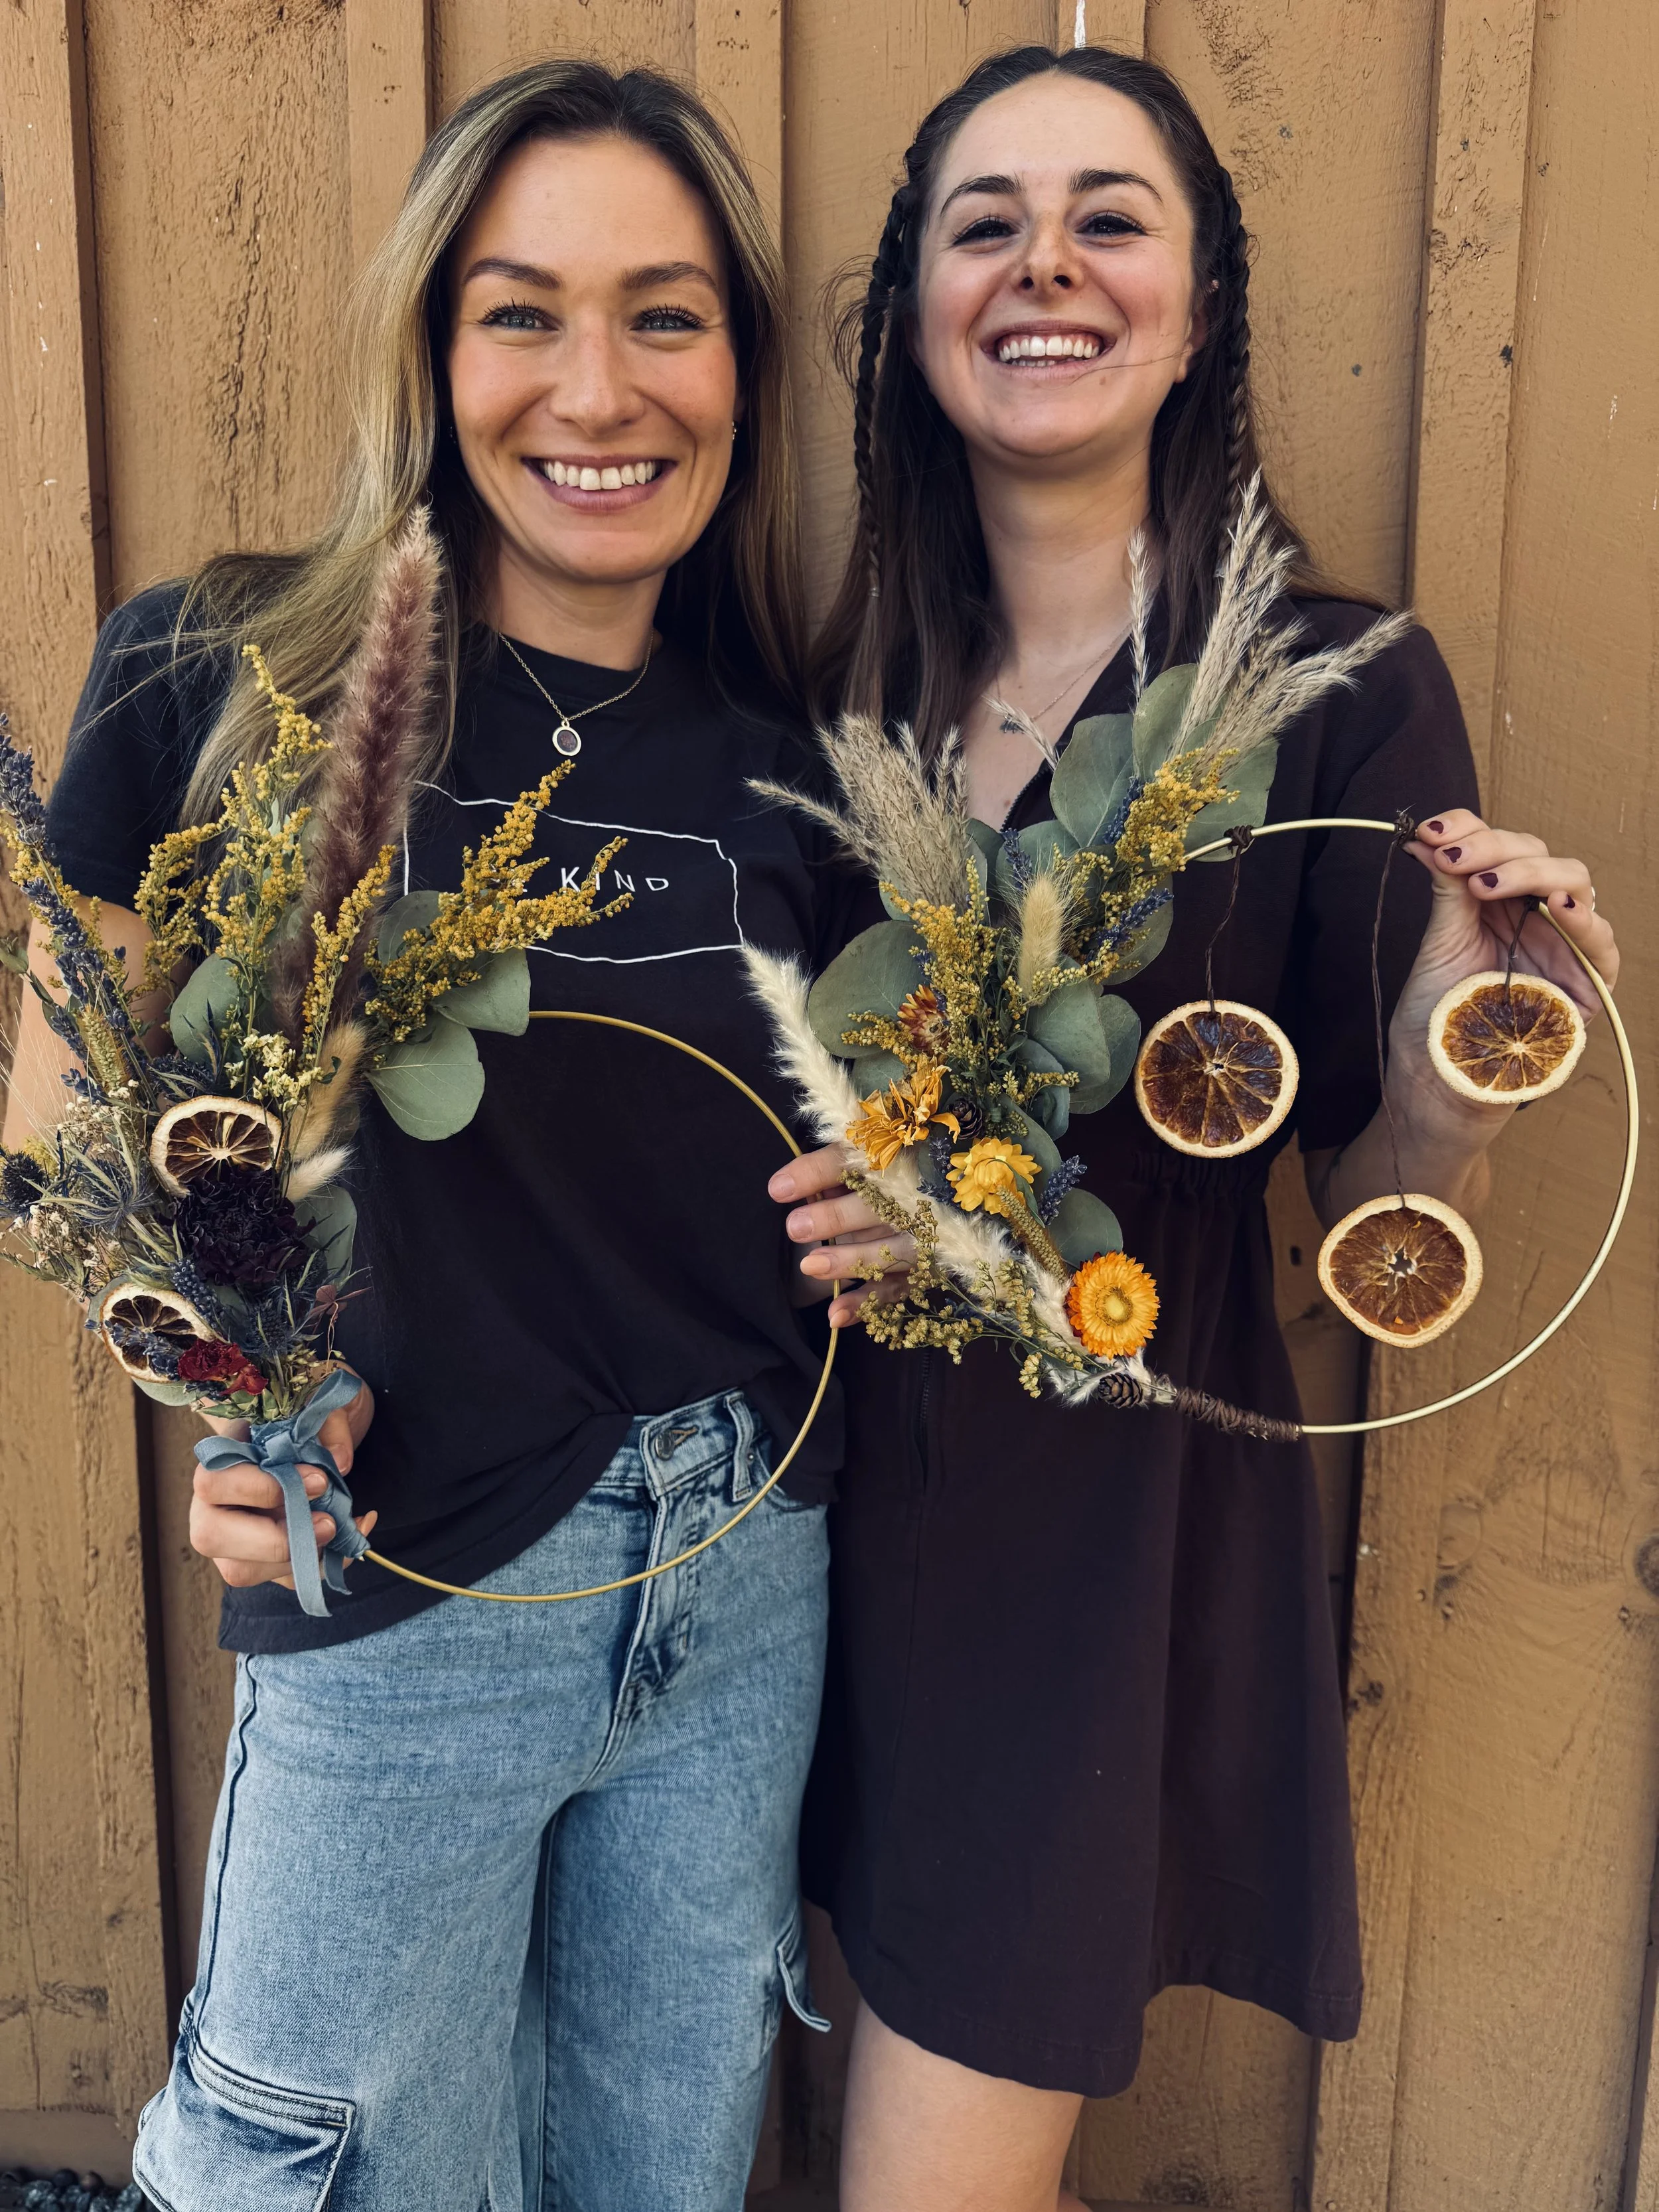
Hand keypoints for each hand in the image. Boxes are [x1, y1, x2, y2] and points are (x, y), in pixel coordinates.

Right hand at [191, 1379, 377, 1590]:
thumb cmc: (304, 1414)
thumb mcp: (319, 1401)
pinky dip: (323, 1565)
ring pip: (243, 1570)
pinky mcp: (263, 1563)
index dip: (261, 1488)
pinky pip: (285, 1579)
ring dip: (297, 1559)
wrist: (311, 1429)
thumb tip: (338, 1461)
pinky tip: (353, 1536)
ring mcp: (233, 1540)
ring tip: (340, 1528)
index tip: (318, 1480)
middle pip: (212, 1537)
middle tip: (327, 1523)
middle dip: (272, 1538)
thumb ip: (328, 1424)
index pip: (213, 1483)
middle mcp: (213, 1504)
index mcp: (217, 1460)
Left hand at [769, 1145, 916, 1327]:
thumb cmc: (867, 1184)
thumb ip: (821, 1174)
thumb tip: (782, 1188)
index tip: (777, 1191)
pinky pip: (895, 1291)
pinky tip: (835, 1315)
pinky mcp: (919, 1272)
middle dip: (835, 1218)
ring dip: (850, 1261)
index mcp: (885, 1161)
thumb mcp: (846, 1169)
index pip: (849, 1162)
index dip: (814, 1173)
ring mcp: (918, 1237)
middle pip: (876, 1206)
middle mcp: (909, 1197)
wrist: (915, 1208)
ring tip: (809, 1266)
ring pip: (889, 1251)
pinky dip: (865, 1305)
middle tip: (794, 1228)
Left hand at [1408, 809, 1617, 1016]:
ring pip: (1573, 882)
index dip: (1470, 828)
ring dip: (1530, 873)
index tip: (1430, 831)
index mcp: (1500, 900)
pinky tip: (1558, 906)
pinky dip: (1584, 919)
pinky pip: (1602, 942)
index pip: (1501, 844)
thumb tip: (1427, 836)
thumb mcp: (1441, 942)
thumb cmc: (1438, 1014)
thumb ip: (1446, 888)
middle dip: (1492, 848)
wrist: (1439, 1076)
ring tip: (1487, 883)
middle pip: (1536, 854)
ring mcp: (1565, 943)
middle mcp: (1536, 914)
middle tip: (1454, 859)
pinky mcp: (1589, 981)